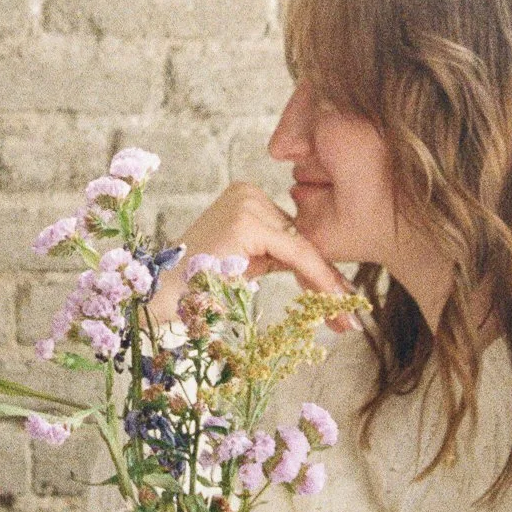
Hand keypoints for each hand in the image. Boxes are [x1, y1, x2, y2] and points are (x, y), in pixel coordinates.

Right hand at [151, 181, 353, 322]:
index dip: (317, 269)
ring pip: (301, 247)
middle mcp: (247, 192)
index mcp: (247, 197)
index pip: (291, 235)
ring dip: (324, 285)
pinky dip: (315, 277)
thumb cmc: (202, 284)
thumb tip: (325, 274)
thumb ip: (279, 255)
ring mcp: (246, 203)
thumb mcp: (249, 262)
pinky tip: (333, 302)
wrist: (163, 293)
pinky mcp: (246, 221)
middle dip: (324, 280)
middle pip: (300, 239)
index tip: (342, 298)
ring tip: (344, 318)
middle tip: (347, 317)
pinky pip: (294, 253)